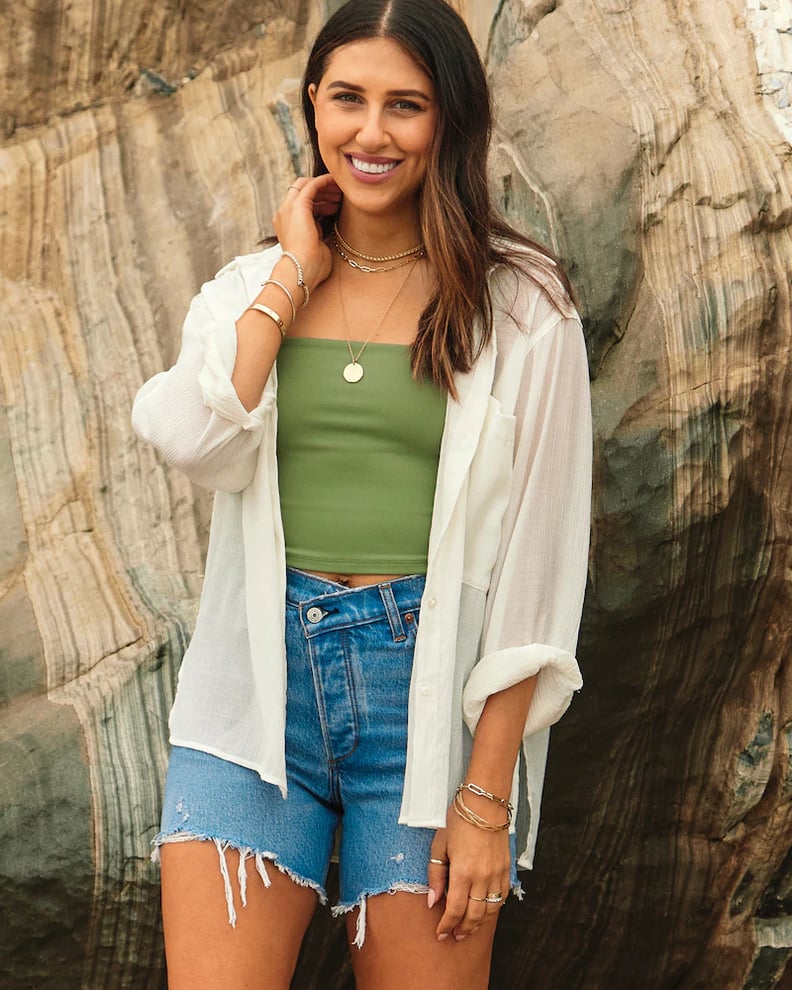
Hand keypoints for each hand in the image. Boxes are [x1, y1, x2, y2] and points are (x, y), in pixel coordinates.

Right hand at [272, 175, 341, 289]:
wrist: (302, 271)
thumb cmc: (312, 267)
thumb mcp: (315, 246)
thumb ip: (319, 233)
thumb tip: (332, 228)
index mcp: (286, 225)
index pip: (300, 205)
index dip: (319, 202)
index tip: (334, 205)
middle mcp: (284, 214)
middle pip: (301, 192)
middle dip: (321, 192)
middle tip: (339, 196)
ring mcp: (288, 209)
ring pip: (306, 186)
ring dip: (325, 187)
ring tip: (341, 193)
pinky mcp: (298, 206)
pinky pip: (312, 185)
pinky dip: (324, 181)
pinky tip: (336, 183)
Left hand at [427, 809, 510, 941]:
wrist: (484, 803)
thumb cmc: (459, 820)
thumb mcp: (440, 845)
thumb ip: (436, 874)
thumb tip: (433, 900)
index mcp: (463, 872)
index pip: (455, 910)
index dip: (447, 925)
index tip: (440, 933)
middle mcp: (482, 877)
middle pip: (474, 915)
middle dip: (463, 929)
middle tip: (455, 935)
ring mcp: (497, 874)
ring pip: (490, 910)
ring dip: (479, 923)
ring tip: (469, 927)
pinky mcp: (506, 868)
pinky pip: (502, 896)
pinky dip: (494, 907)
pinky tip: (486, 910)